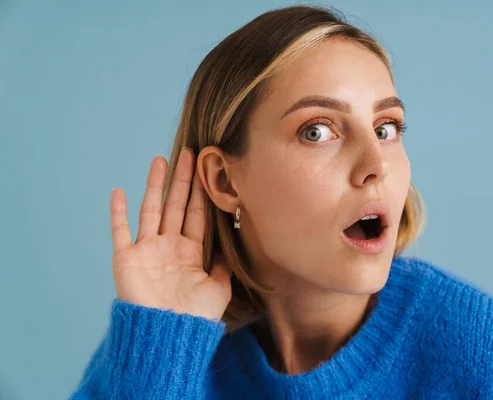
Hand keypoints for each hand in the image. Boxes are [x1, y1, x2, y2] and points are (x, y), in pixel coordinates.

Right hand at [109, 147, 231, 320]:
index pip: (196, 215)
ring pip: (151, 210)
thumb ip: (223, 265)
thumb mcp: (219, 287)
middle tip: (187, 154)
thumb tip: (231, 248)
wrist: (169, 335)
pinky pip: (120, 231)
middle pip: (176, 205)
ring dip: (155, 186)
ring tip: (159, 160)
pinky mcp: (126, 258)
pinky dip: (118, 213)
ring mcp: (147, 251)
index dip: (201, 193)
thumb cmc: (196, 316)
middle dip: (182, 181)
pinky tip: (119, 191)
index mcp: (191, 252)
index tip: (205, 170)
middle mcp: (169, 246)